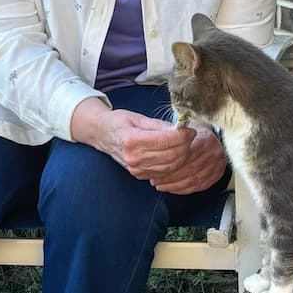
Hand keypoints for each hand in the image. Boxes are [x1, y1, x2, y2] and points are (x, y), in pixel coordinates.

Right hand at [71, 98, 192, 178]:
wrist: (102, 135)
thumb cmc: (119, 122)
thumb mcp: (137, 117)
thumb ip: (159, 125)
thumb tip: (179, 128)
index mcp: (132, 140)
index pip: (165, 141)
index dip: (182, 136)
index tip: (190, 129)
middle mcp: (133, 158)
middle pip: (170, 155)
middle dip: (185, 145)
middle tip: (190, 136)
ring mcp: (136, 169)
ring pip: (170, 167)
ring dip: (182, 156)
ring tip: (186, 144)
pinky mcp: (138, 175)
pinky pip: (163, 173)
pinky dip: (174, 165)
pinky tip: (177, 155)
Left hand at [150, 124, 226, 194]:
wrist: (217, 135)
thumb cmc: (198, 132)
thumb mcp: (188, 127)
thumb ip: (176, 135)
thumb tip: (160, 141)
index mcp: (206, 140)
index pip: (186, 157)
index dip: (169, 166)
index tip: (156, 169)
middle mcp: (214, 153)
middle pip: (188, 170)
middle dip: (169, 178)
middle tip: (156, 180)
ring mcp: (217, 165)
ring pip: (192, 181)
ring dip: (175, 185)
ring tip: (162, 185)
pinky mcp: (217, 174)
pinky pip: (198, 186)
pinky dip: (184, 189)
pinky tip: (174, 188)